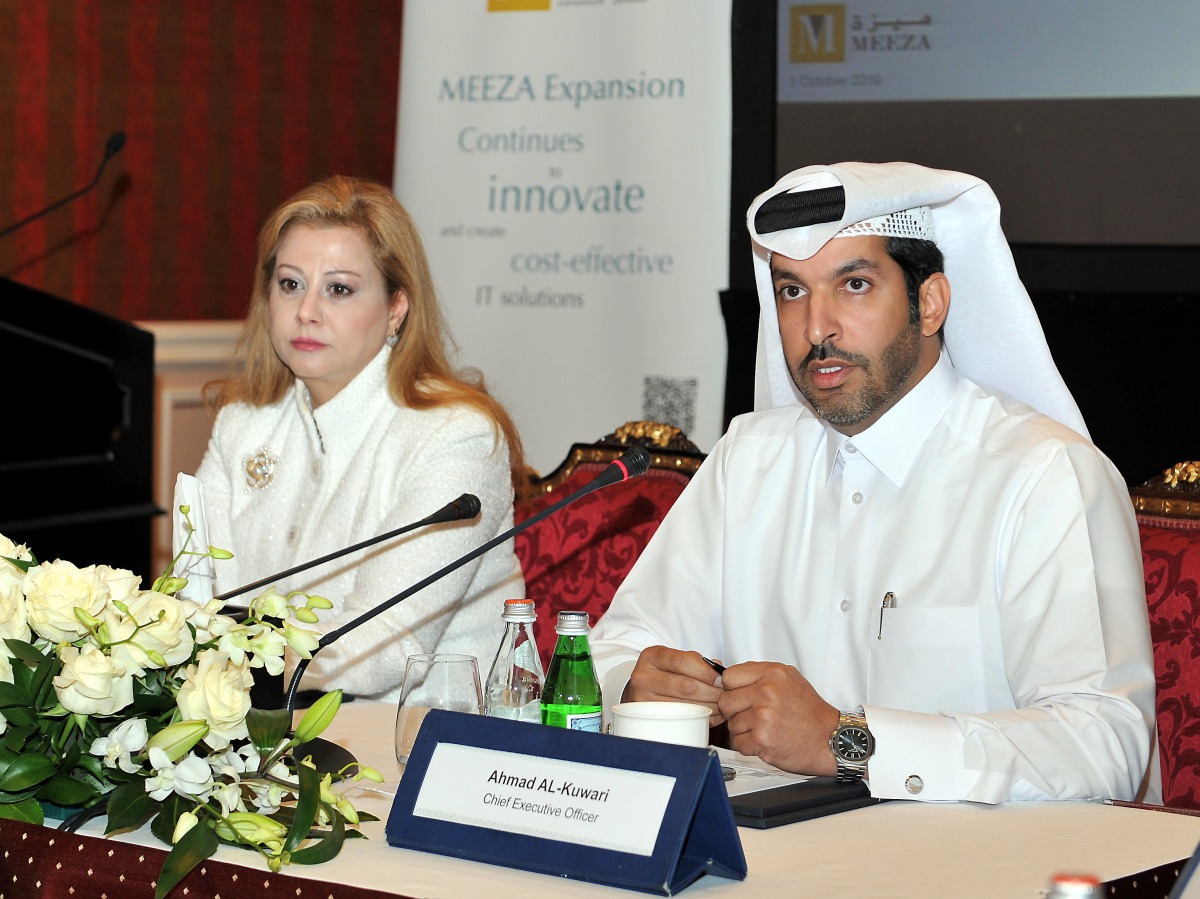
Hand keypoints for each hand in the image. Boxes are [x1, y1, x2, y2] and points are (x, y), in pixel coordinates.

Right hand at [626, 645, 724, 727]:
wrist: (641, 691)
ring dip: (709, 707)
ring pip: (684, 705)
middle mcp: (643, 676)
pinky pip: (681, 720)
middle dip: (711, 692)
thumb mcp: (675, 660)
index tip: (721, 679)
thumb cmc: (663, 674)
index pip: (681, 661)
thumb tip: (719, 671)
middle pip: (685, 686)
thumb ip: (697, 662)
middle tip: (725, 695)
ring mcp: (643, 699)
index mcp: (651, 656)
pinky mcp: (648, 718)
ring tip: (721, 706)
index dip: (705, 671)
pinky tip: (710, 714)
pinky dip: (701, 718)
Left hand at [717, 661, 839, 774]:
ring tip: (765, 729)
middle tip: (752, 716)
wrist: (830, 739)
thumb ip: (760, 675)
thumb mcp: (789, 680)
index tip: (739, 696)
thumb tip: (728, 677)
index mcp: (773, 673)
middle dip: (735, 711)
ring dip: (743, 730)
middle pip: (725, 701)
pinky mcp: (762, 739)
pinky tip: (765, 741)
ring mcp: (763, 716)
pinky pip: (737, 743)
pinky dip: (748, 746)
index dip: (731, 689)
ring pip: (731, 724)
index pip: (729, 676)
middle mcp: (767, 692)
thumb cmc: (810, 713)